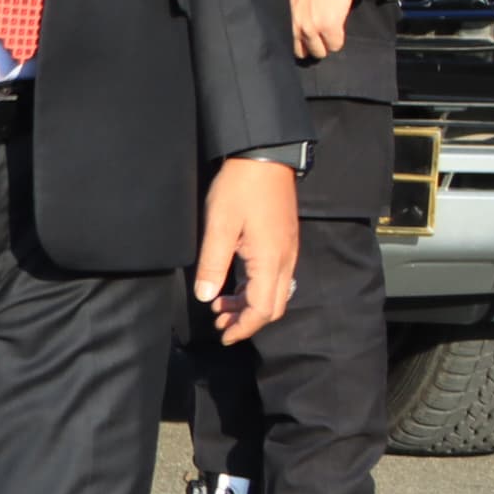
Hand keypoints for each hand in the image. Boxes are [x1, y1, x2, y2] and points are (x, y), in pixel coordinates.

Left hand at [193, 153, 301, 344]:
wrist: (266, 156)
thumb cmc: (240, 189)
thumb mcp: (218, 226)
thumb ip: (212, 264)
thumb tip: (205, 296)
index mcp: (270, 261)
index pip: (261, 309)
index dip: (243, 327)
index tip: (222, 336)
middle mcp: (285, 260)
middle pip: (273, 306)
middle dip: (247, 321)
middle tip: (220, 324)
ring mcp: (287, 251)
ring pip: (275, 292)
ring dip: (249, 305)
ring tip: (220, 307)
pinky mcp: (283, 242)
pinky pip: (275, 277)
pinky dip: (255, 288)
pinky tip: (233, 285)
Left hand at [286, 0, 353, 65]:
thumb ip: (292, 8)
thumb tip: (296, 15)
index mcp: (281, 15)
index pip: (285, 42)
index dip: (299, 42)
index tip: (306, 39)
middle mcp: (293, 24)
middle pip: (302, 51)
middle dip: (312, 45)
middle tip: (320, 37)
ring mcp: (310, 27)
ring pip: (319, 52)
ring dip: (325, 44)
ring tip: (330, 34)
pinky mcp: (328, 26)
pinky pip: (335, 45)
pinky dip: (338, 40)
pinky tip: (339, 29)